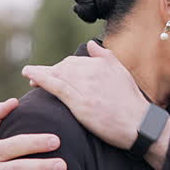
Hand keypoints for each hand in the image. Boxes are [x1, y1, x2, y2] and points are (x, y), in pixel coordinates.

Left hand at [21, 41, 146, 149]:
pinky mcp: (80, 102)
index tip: (53, 72)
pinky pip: (56, 86)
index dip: (61, 67)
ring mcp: (86, 86)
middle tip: (36, 77)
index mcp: (103, 64)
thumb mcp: (122, 74)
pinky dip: (40, 78)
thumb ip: (106, 57)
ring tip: (29, 76)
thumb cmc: (132, 104)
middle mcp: (94, 71)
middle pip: (64, 66)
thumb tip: (91, 44)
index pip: (74, 61)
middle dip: (50, 71)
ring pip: (58, 74)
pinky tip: (30, 76)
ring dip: (40, 73)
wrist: (140, 126)